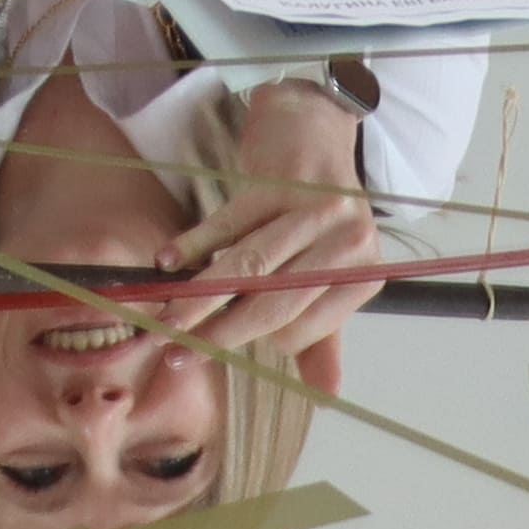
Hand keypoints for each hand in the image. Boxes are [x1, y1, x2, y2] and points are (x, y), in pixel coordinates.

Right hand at [149, 82, 388, 378]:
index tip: (214, 346)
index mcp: (363, 273)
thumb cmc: (319, 212)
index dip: (256, 339)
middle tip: (177, 353)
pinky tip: (166, 261)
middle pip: (274, 301)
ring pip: (247, 266)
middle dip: (220, 331)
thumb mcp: (330, 272)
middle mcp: (347, 242)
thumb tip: (324, 398)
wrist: (315, 129)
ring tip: (165, 320)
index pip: (302, 328)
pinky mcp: (276, 182)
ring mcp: (312, 209)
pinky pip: (227, 222)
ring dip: (200, 297)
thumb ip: (323, 335)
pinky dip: (194, 243)